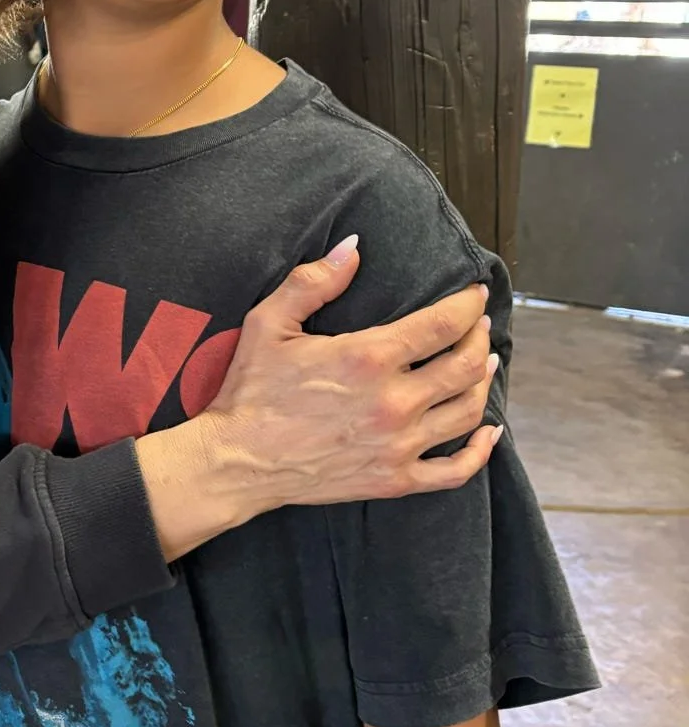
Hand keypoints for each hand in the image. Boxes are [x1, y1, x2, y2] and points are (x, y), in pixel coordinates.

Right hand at [203, 239, 500, 510]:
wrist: (237, 462)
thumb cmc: (250, 392)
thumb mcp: (268, 324)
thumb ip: (314, 281)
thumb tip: (354, 246)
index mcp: (368, 357)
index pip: (443, 323)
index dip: (468, 304)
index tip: (474, 294)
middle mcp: (394, 402)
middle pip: (465, 365)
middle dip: (479, 337)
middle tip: (478, 325)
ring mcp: (398, 446)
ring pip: (467, 411)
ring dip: (483, 382)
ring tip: (485, 364)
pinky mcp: (394, 480)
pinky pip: (454, 471)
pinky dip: (480, 452)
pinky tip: (489, 433)